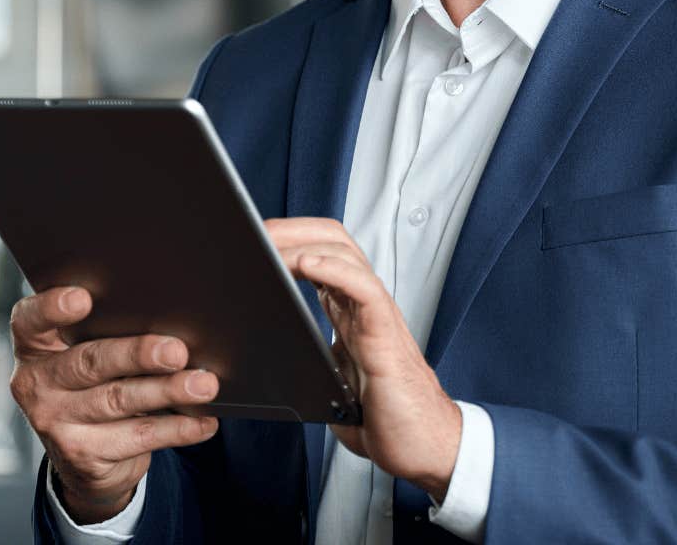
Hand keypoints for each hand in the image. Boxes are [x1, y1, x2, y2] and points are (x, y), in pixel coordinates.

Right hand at [8, 286, 221, 523]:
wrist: (83, 459)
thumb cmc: (92, 385)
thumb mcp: (84, 356)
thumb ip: (106, 334)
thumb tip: (171, 320)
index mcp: (34, 347)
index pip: (30, 320)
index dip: (52, 308)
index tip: (83, 298)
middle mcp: (37, 384)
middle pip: (89, 362)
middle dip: (137, 355)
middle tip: (176, 351)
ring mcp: (56, 423)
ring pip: (118, 401)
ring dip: (167, 391)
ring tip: (202, 384)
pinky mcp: (82, 455)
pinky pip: (138, 437)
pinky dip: (177, 428)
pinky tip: (203, 421)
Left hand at [267, 217, 462, 500]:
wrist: (423, 448)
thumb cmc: (383, 419)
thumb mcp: (328, 383)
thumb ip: (304, 362)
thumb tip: (258, 363)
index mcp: (348, 312)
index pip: (322, 253)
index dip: (290, 238)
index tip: (253, 239)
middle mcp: (363, 306)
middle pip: (332, 241)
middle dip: (292, 228)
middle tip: (254, 232)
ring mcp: (377, 317)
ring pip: (346, 254)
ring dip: (304, 242)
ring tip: (271, 244)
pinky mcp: (386, 336)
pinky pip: (365, 289)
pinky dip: (336, 270)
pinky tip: (307, 264)